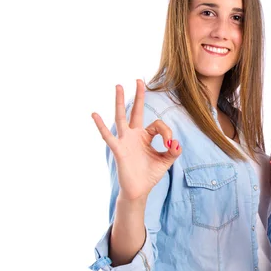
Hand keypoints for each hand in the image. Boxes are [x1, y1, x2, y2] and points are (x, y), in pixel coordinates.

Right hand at [92, 80, 181, 201]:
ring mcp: (125, 141)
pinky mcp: (118, 150)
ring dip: (121, 102)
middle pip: (136, 111)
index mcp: (145, 137)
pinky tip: (94, 114)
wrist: (139, 191)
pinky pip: (108, 136)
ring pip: (122, 117)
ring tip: (119, 86)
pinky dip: (101, 125)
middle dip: (139, 96)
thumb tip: (176, 143)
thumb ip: (173, 151)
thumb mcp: (165, 161)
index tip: (170, 144)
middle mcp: (134, 135)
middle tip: (138, 80)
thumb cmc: (149, 174)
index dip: (166, 132)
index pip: (157, 125)